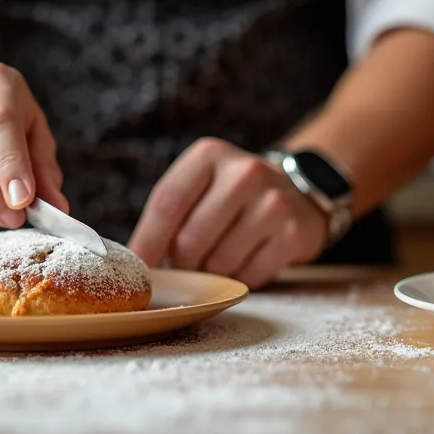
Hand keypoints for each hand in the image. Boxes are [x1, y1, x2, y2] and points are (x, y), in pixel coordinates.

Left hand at [128, 138, 328, 288]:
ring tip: (219, 260)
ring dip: (212, 273)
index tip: (138, 268)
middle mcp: (245, 172)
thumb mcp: (202, 185)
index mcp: (210, 155)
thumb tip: (136, 260)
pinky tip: (247, 262)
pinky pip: (250, 275)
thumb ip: (171, 212)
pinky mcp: (294, 233)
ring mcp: (273, 202)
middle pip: (190, 239)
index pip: (167, 203)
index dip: (148, 241)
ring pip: (219, 262)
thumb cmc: (232, 197)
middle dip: (183, 264)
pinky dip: (241, 279)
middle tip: (187, 266)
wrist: (297, 194)